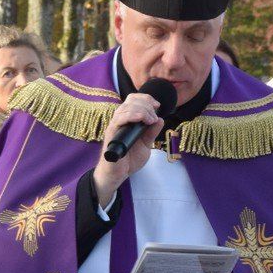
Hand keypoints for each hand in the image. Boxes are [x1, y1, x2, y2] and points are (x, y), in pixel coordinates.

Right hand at [91, 93, 165, 207]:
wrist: (119, 174)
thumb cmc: (130, 159)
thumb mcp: (146, 144)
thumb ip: (152, 133)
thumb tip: (160, 119)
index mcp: (127, 120)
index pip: (133, 99)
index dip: (145, 98)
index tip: (157, 105)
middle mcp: (120, 120)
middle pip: (131, 101)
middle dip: (146, 105)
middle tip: (154, 117)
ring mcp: (115, 126)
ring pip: (126, 107)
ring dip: (142, 110)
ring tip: (150, 120)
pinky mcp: (111, 133)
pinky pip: (119, 118)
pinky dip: (132, 115)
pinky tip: (141, 119)